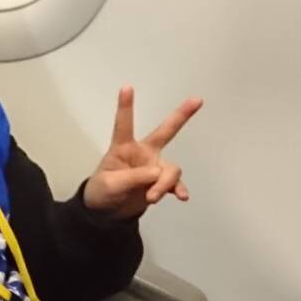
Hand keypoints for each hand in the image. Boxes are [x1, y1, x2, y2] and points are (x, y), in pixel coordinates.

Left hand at [82, 86, 201, 219]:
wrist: (107, 213)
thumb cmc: (102, 192)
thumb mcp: (111, 185)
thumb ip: (133, 177)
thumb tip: (158, 173)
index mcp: (123, 148)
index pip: (124, 124)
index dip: (125, 107)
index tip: (126, 87)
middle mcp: (143, 153)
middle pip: (165, 131)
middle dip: (181, 115)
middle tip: (197, 100)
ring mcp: (154, 167)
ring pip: (171, 169)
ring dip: (164, 183)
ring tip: (151, 197)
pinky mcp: (161, 183)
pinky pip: (175, 183)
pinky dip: (178, 189)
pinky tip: (181, 196)